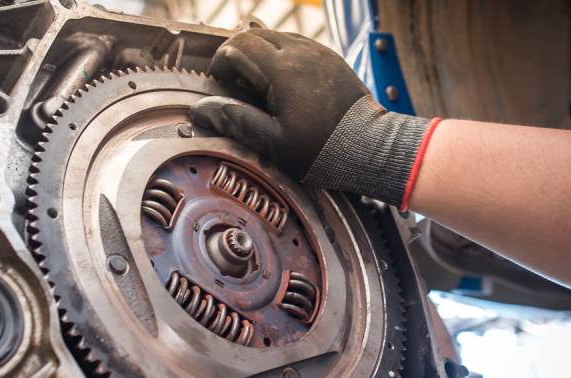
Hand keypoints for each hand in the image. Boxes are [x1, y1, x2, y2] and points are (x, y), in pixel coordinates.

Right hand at [191, 29, 434, 207]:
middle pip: (256, 35)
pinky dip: (280, 55)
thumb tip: (200, 110)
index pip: (239, 46)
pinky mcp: (331, 59)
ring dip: (259, 53)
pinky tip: (280, 80)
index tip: (218, 84)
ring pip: (277, 37)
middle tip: (231, 82)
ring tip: (254, 82)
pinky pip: (298, 45)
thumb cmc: (320, 149)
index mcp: (282, 70)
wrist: (369, 147)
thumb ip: (235, 120)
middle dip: (236, 54)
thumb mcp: (272, 142)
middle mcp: (300, 52)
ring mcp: (318, 53)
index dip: (221, 63)